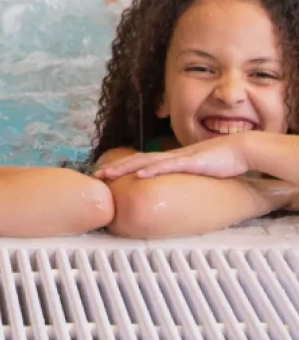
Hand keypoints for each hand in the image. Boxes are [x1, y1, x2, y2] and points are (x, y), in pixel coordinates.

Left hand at [96, 135, 250, 181]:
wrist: (242, 150)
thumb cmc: (223, 161)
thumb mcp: (199, 171)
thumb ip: (186, 177)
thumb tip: (176, 188)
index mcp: (172, 159)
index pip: (142, 162)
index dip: (123, 167)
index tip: (107, 174)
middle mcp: (171, 156)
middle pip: (137, 160)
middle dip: (115, 167)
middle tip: (96, 175)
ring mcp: (180, 158)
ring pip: (146, 162)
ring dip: (124, 168)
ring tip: (107, 174)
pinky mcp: (191, 162)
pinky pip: (167, 166)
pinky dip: (151, 170)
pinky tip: (138, 175)